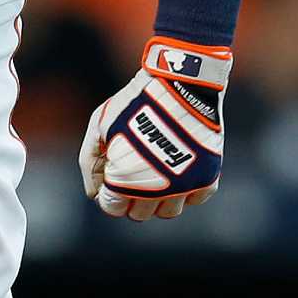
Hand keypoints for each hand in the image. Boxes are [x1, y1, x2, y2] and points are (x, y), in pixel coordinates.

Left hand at [79, 37, 229, 221]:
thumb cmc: (135, 102)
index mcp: (124, 177)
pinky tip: (180, 170)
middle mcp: (155, 188)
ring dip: (160, 199)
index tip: (112, 180)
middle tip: (134, 176)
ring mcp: (184, 184)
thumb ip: (90, 161)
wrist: (180, 83)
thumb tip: (94, 194)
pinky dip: (188, 191)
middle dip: (132, 199)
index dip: (109, 195)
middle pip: (140, 214)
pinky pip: (196, 199)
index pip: (112, 208)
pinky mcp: (207, 176)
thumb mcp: (100, 124)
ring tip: (158, 174)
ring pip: (169, 212)